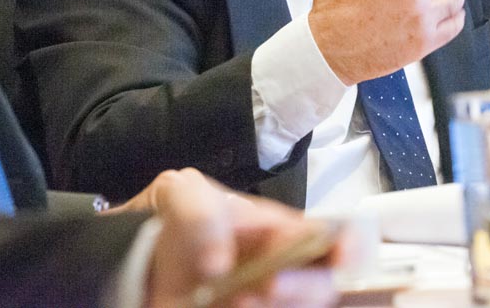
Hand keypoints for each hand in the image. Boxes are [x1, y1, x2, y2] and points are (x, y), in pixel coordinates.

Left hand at [136, 169, 338, 307]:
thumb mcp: (181, 193)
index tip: (342, 255)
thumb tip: (220, 262)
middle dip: (305, 286)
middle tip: (269, 284)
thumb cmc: (173, 222)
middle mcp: (284, 272)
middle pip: (323, 285)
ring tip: (233, 300)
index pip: (337, 236)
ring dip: (280, 306)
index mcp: (283, 232)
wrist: (137, 264)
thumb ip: (199, 211)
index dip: (353, 244)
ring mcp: (265, 302)